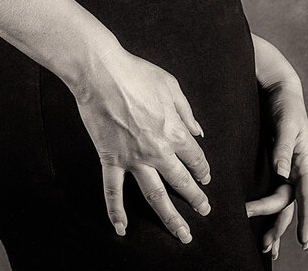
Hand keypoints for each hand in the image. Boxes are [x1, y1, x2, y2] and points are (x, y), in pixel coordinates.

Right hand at [73, 45, 211, 242]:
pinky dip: (116, 211)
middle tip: (204, 210)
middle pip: (181, 181)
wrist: (102, 73)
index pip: (195, 157)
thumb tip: (198, 131)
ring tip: (182, 233)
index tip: (206, 178)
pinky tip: (121, 228)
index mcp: (174, 131)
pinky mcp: (111, 159)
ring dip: (170, 217)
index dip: (203, 169)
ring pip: (155, 195)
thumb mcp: (170, 86)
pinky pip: (113, 190)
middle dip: (195, 198)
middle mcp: (158, 150)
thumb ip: (186, 112)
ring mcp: (134, 158)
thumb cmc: (136, 74)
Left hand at [245, 80, 307, 259]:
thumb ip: (283, 149)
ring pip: (282, 204)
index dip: (307, 219)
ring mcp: (287, 169)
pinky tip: (263, 224)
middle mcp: (298, 170)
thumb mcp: (287, 123)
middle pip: (289, 204)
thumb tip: (281, 174)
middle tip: (264, 245)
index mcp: (306, 162)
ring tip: (266, 248)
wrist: (280, 90)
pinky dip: (269, 209)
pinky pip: (274, 192)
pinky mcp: (276, 165)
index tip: (304, 241)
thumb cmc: (287, 105)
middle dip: (279, 226)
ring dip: (275, 225)